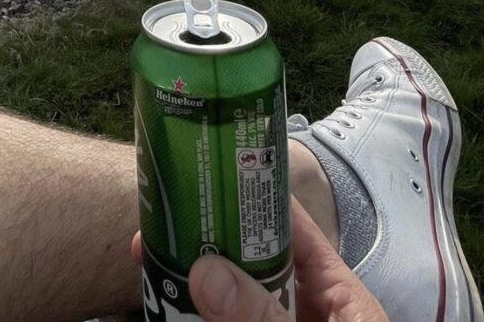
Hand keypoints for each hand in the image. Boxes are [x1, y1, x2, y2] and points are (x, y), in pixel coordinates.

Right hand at [131, 201, 387, 320]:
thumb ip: (260, 318)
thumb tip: (202, 268)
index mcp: (338, 295)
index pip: (291, 226)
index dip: (249, 195)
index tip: (200, 175)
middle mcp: (306, 311)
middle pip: (249, 262)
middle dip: (204, 243)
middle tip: (153, 232)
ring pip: (228, 301)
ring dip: (190, 287)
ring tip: (145, 265)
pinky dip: (193, 319)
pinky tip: (161, 310)